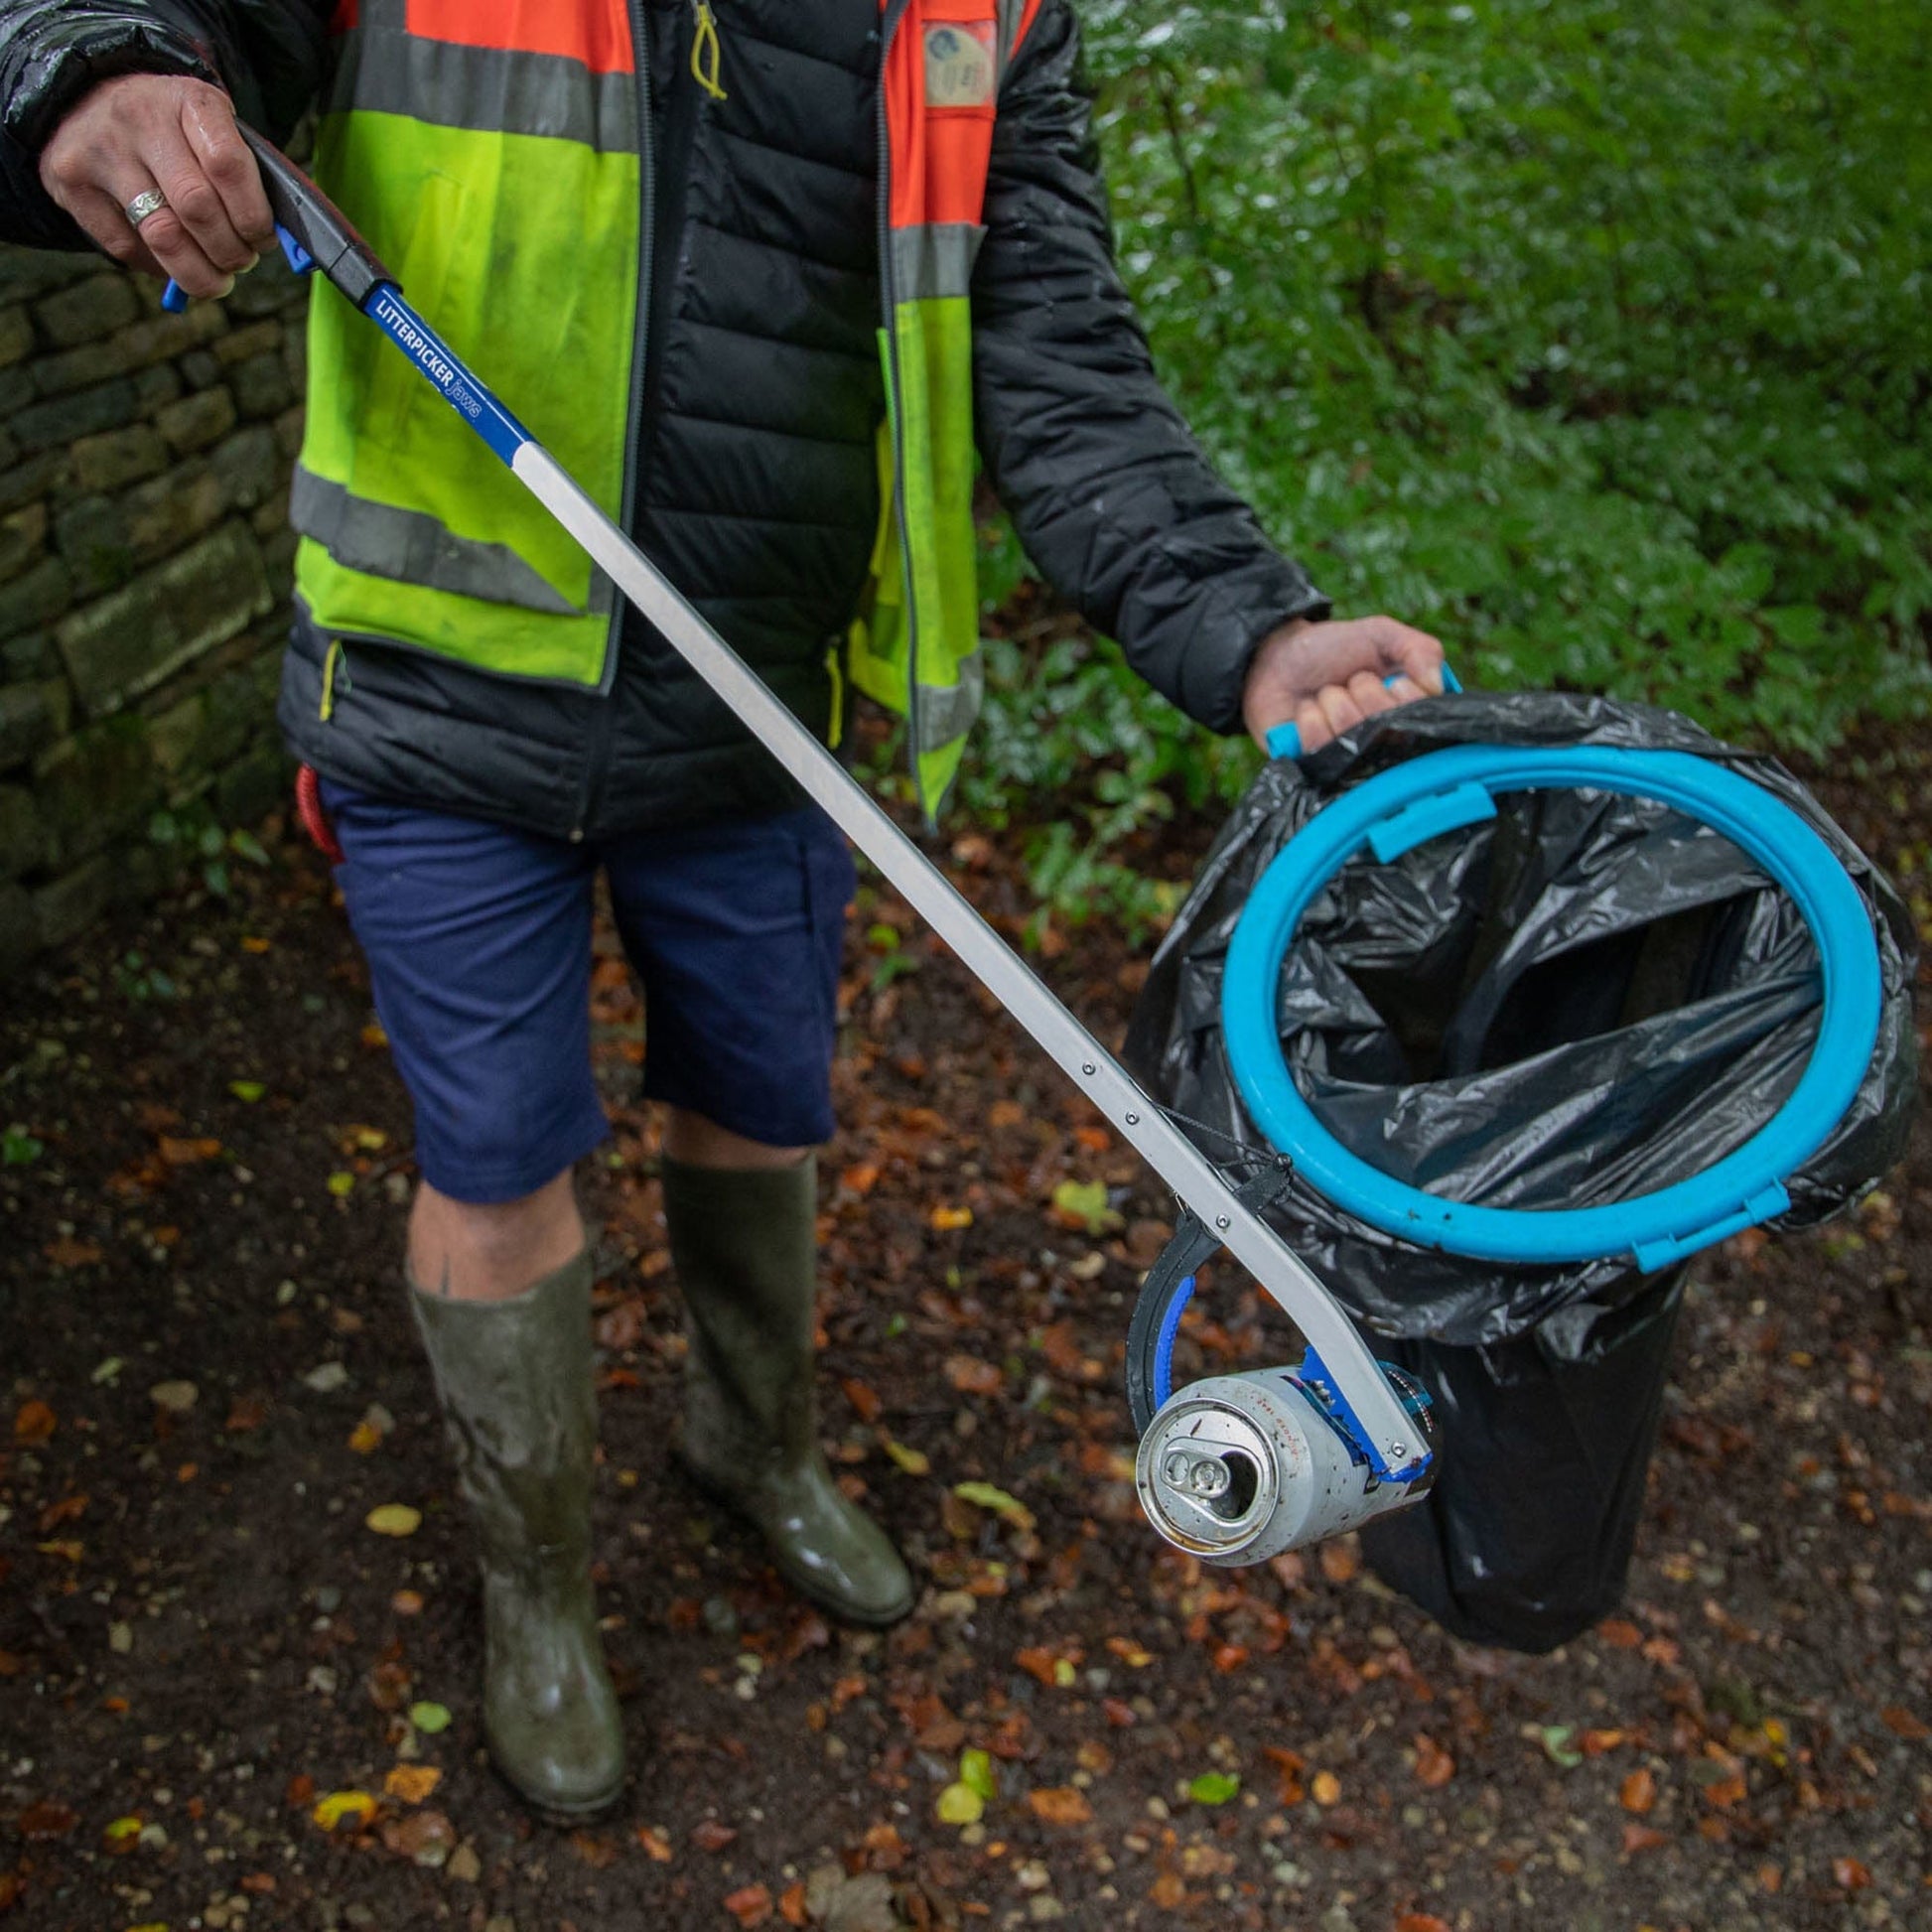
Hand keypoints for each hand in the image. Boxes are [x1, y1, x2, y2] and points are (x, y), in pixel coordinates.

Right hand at [38, 73, 272, 298]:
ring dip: (201, 273)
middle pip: (198, 209)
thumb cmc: (173, 127)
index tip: (263, 238)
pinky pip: (127, 249)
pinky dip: (161, 268)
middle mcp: (139, 119)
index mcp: (188, 101)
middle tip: (241, 262)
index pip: (228, 166)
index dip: (253, 217)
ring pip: (162, 237)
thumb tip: (277, 241)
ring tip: (217, 278)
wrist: (87, 96)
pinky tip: (174, 261)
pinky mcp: (71, 182)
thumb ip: (245, 176)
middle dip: (231, 252)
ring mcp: (100, 151)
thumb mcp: (212, 127)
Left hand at [1241, 613, 1447, 754]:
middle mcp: (1382, 741)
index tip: (1388, 677)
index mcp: (1407, 713)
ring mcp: (1349, 758)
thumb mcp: (1382, 635)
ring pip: (1353, 734)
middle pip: (1388, 727)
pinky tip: (1307, 710)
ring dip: (1334, 700)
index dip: (1404, 694)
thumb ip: (1420, 650)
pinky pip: (1320, 746)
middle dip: (1364, 690)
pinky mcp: (1315, 766)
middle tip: (1350, 680)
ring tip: (1326, 693)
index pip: (1424, 718)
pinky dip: (1310, 718)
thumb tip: (1437, 685)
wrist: (1276, 656)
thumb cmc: (1332, 648)